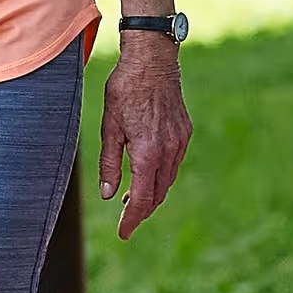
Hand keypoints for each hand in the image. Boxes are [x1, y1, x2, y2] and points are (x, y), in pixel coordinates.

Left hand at [98, 37, 191, 241]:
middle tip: (126, 219)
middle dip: (142, 210)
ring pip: (167, 181)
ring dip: (152, 194)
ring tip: (132, 198)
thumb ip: (109, 163)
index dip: (132, 220)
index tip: (123, 233)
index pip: (141, 199)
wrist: (153, 59)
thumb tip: (108, 195)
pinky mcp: (185, 132)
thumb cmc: (125, 88)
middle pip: (157, 195)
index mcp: (147, 153)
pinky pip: (174, 163)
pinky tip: (148, 172)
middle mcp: (168, 151)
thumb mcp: (109, 127)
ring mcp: (179, 141)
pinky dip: (161, 175)